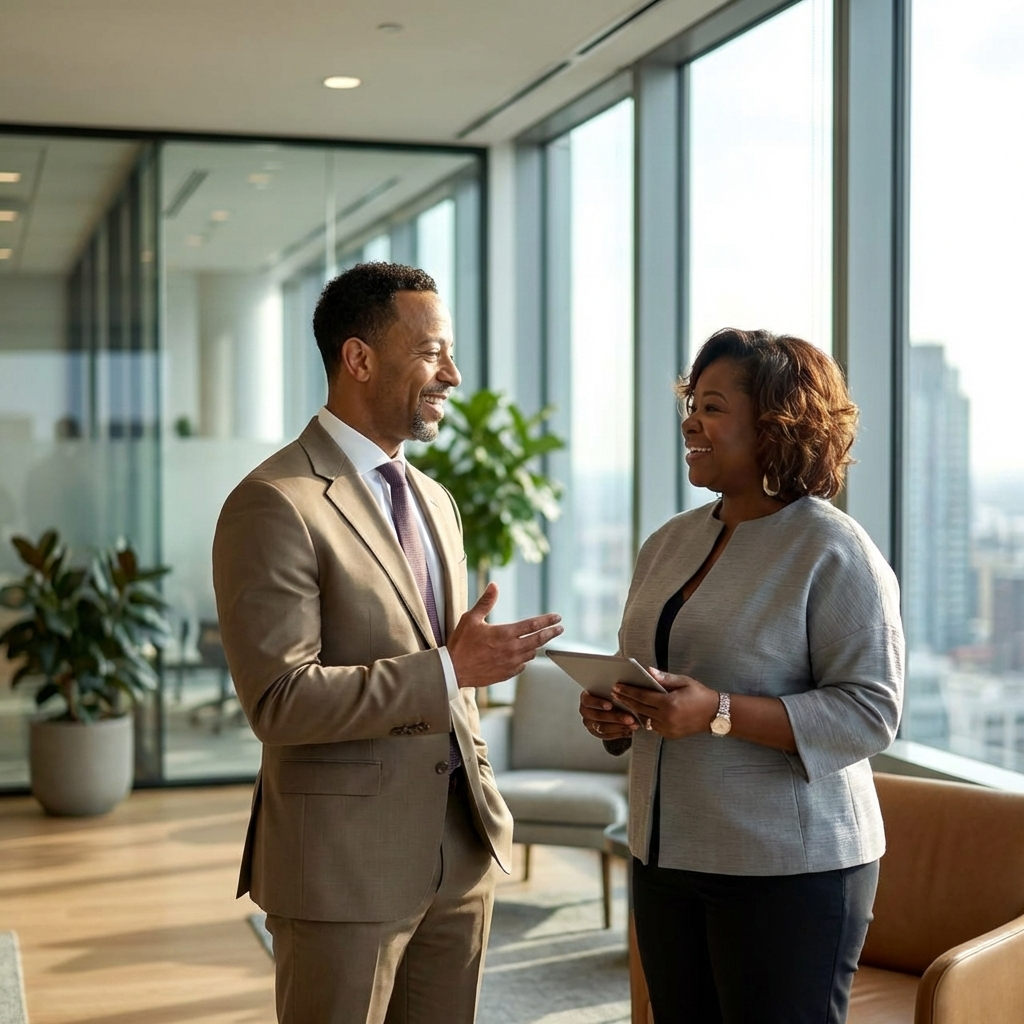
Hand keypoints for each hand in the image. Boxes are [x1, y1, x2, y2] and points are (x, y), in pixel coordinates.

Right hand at [448, 583, 562, 687]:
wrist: (453, 670)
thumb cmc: (461, 644)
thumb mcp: (471, 618)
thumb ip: (486, 602)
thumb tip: (494, 586)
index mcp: (505, 633)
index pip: (533, 625)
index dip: (547, 620)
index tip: (557, 617)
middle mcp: (512, 649)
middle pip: (538, 640)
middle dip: (551, 633)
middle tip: (560, 629)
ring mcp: (510, 663)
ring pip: (532, 653)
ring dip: (537, 646)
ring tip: (540, 640)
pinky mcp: (506, 674)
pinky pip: (522, 665)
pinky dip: (525, 659)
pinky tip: (523, 656)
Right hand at [579, 690, 638, 739]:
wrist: (609, 706)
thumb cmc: (609, 696)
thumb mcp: (609, 692)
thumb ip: (614, 693)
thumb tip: (625, 692)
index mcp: (585, 698)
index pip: (588, 701)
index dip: (598, 703)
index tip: (610, 705)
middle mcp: (585, 711)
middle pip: (597, 716)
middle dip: (615, 718)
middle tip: (630, 718)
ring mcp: (589, 723)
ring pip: (602, 727)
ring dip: (619, 726)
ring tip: (632, 725)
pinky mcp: (596, 733)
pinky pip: (606, 735)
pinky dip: (619, 733)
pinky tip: (628, 730)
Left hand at [610, 669, 718, 739]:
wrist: (715, 715)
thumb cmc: (700, 695)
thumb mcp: (684, 682)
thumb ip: (664, 678)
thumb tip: (648, 671)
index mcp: (669, 704)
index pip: (642, 697)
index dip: (628, 691)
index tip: (617, 686)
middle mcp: (667, 718)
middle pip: (639, 708)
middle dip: (625, 700)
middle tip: (614, 693)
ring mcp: (668, 729)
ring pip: (644, 719)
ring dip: (633, 710)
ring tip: (623, 701)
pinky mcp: (670, 735)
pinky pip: (652, 727)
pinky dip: (644, 719)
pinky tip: (638, 711)